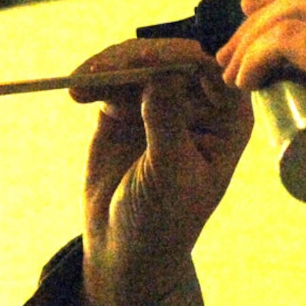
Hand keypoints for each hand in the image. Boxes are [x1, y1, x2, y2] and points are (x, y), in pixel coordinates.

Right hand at [71, 38, 252, 305]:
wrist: (125, 248)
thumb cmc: (163, 220)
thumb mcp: (169, 175)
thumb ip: (166, 123)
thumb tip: (161, 72)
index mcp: (229, 119)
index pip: (214, 70)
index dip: (182, 57)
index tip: (147, 61)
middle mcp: (200, 103)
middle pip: (173, 57)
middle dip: (137, 58)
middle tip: (103, 69)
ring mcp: (162, 101)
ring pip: (139, 62)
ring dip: (109, 67)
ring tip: (80, 83)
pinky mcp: (127, 106)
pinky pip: (112, 78)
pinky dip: (94, 79)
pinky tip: (77, 90)